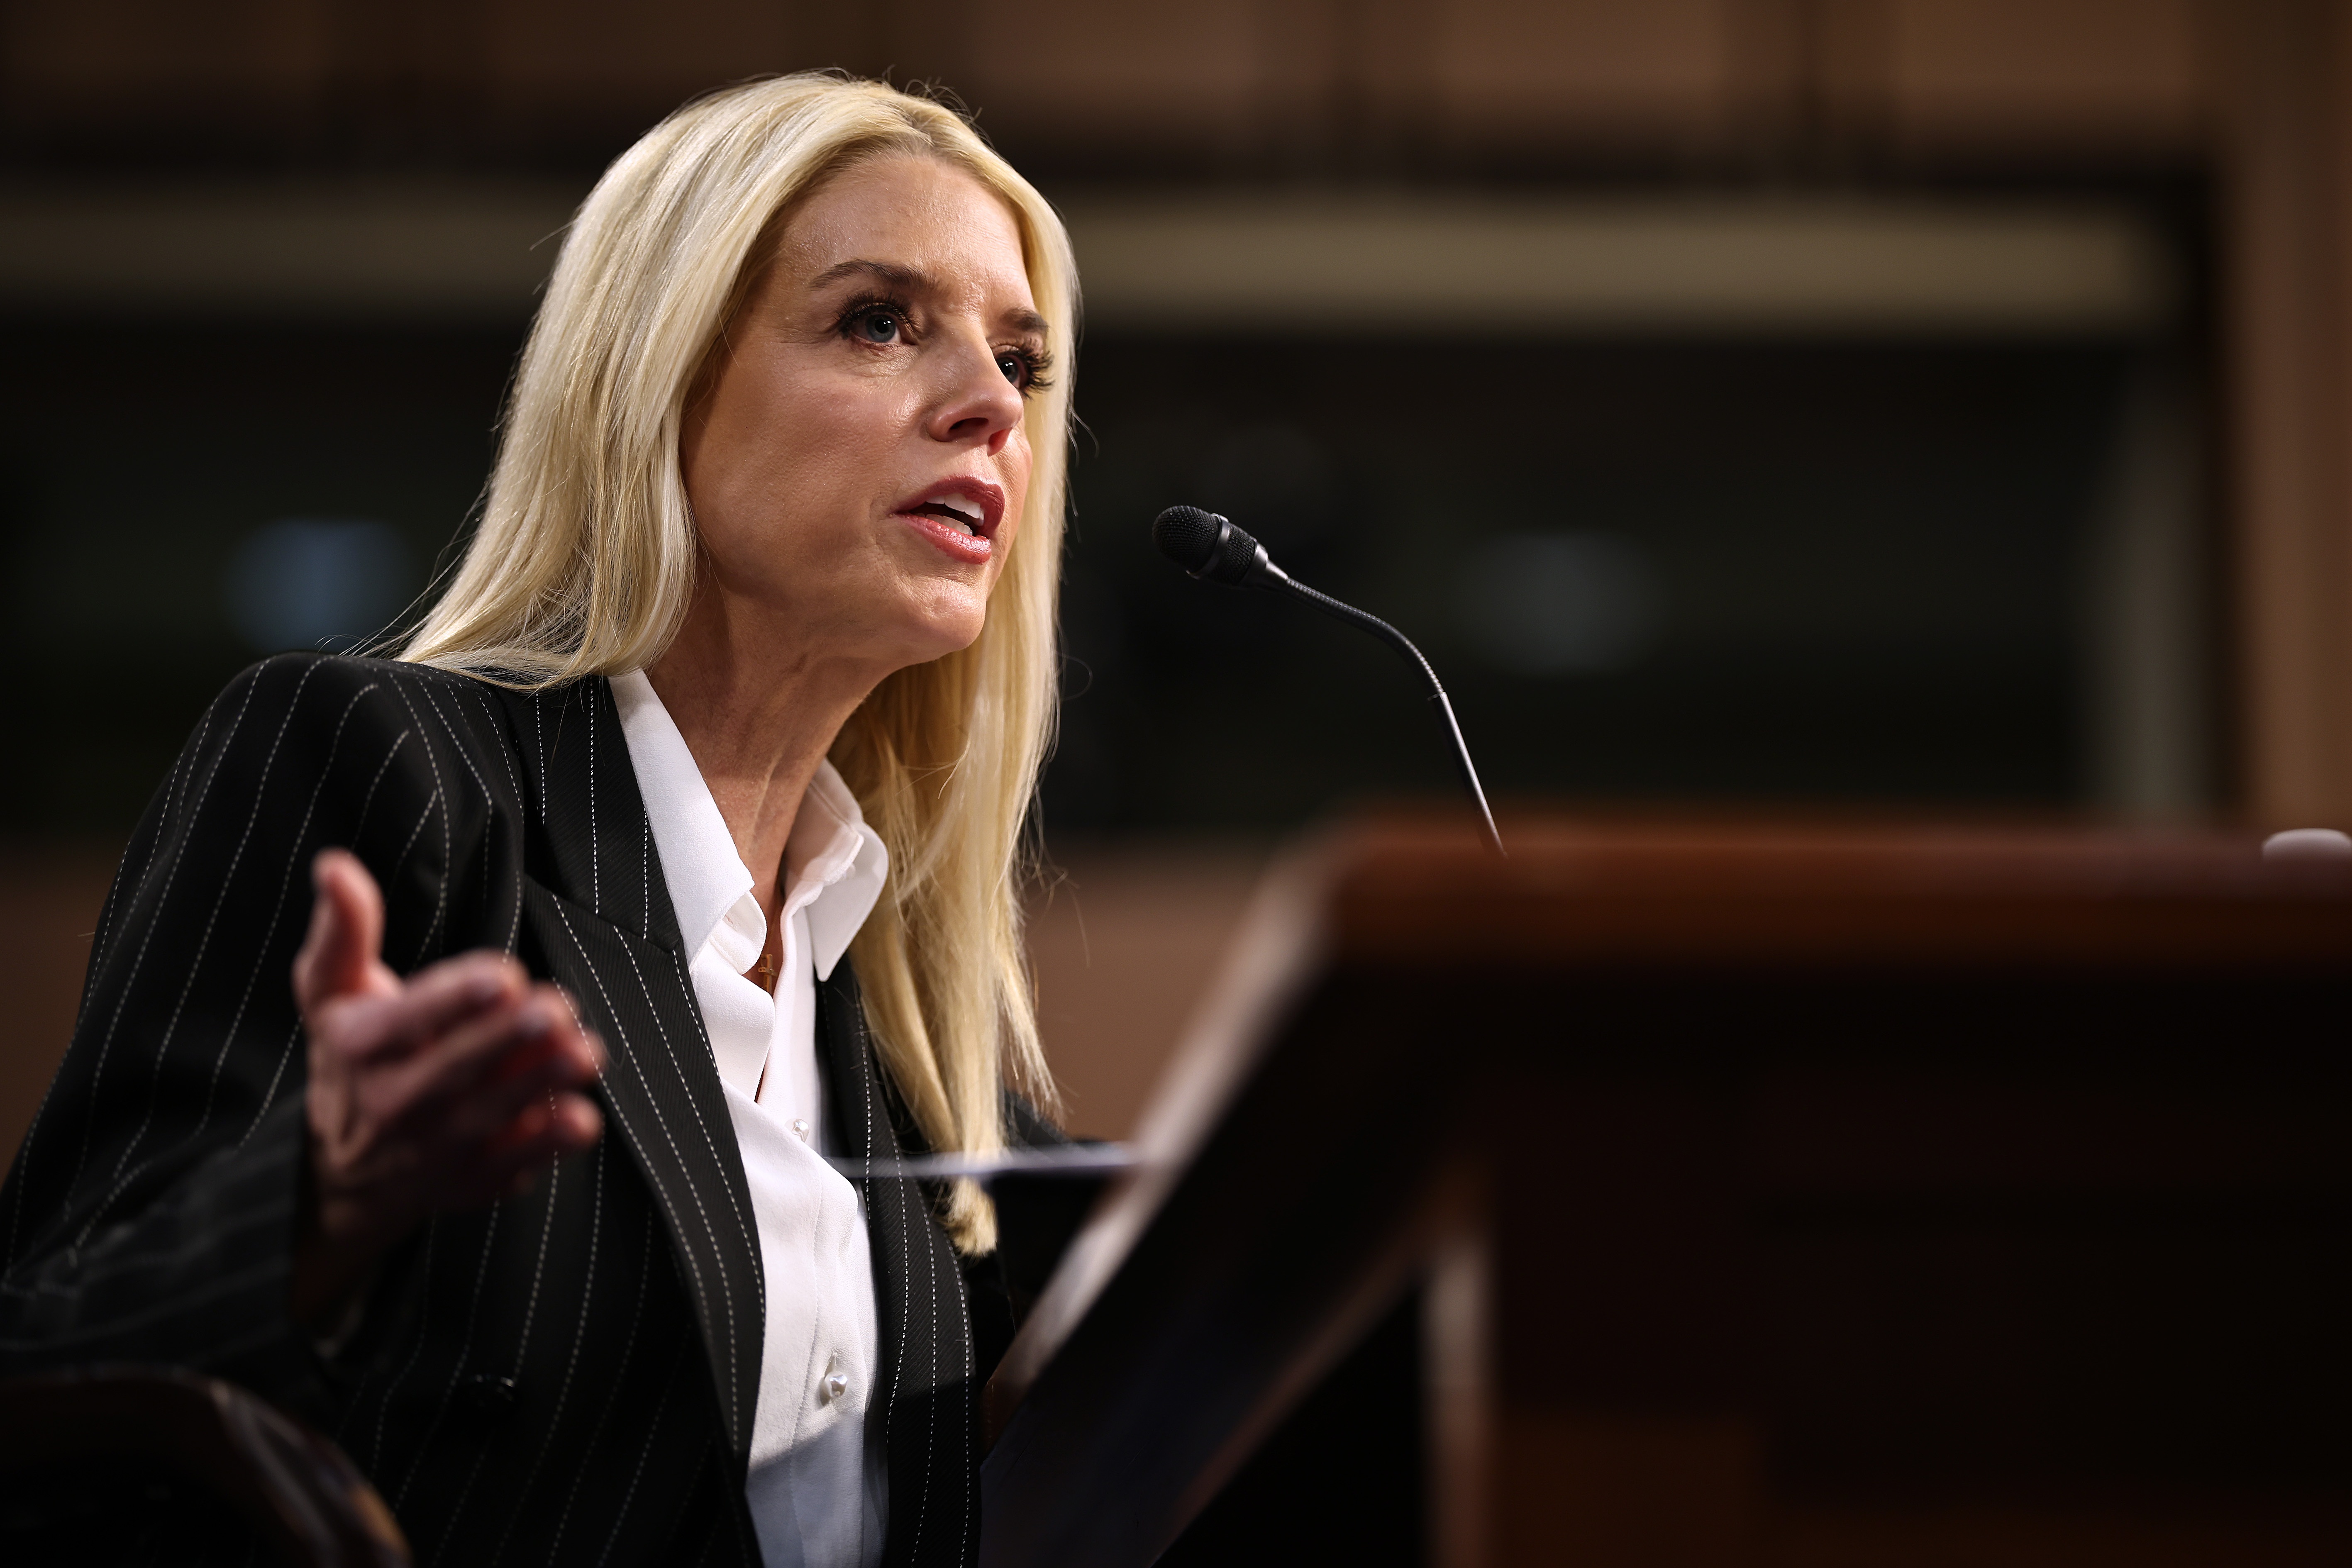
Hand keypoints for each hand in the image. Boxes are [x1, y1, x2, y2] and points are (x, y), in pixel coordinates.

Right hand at [289, 849, 603, 1322]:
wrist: (338, 1173)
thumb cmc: (349, 1059)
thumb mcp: (331, 991)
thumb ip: (344, 929)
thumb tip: (335, 866)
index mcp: (360, 1046)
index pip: (406, 1019)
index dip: (454, 998)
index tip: (500, 975)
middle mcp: (392, 1101)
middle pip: (455, 1067)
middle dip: (508, 1039)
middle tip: (554, 1009)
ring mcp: (433, 1147)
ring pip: (491, 1114)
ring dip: (541, 1085)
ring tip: (584, 1054)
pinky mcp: (469, 1178)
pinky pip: (511, 1164)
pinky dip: (546, 1146)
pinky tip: (582, 1120)